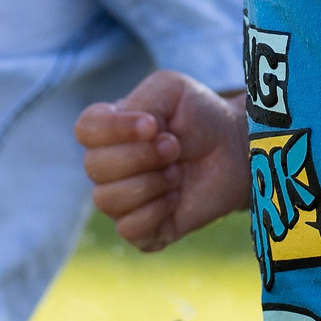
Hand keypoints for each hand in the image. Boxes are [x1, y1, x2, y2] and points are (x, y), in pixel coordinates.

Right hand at [75, 70, 248, 250]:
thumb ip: (143, 101)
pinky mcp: (142, 229)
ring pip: (107, 200)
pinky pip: (128, 228)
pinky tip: (176, 196)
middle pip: (94, 167)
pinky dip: (157, 210)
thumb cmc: (199, 117)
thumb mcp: (171, 90)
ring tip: (177, 172)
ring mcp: (122, 199)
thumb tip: (139, 134)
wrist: (235, 150)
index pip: (86, 130)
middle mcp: (107, 166)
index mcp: (108, 130)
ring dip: (150, 183)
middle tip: (174, 147)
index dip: (115, 129)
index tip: (153, 125)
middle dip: (142, 156)